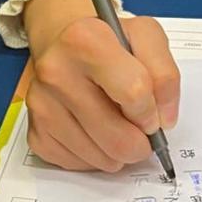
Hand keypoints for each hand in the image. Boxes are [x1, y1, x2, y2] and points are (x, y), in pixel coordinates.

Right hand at [21, 0, 180, 171]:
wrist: (63, 44)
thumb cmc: (107, 42)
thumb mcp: (145, 36)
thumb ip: (165, 74)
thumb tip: (164, 120)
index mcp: (86, 40)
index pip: (135, 93)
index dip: (152, 111)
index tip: (152, 113)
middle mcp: (56, 72)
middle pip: (117, 137)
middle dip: (140, 143)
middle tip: (142, 133)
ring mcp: (42, 105)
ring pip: (100, 158)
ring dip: (118, 153)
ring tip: (118, 128)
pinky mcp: (36, 131)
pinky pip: (78, 164)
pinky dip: (95, 157)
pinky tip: (95, 133)